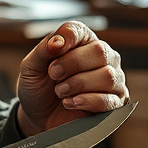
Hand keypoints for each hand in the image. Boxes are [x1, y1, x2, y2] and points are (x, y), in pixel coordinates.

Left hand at [16, 21, 128, 136]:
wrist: (39, 117)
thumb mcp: (31, 67)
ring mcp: (113, 80)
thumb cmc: (39, 88)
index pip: (80, 30)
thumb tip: (58, 41)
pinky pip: (109, 100)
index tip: (52, 51)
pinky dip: (86, 101)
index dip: (66, 39)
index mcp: (83, 41)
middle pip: (99, 51)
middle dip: (72, 64)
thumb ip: (44, 50)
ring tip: (61, 91)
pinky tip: (70, 103)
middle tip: (54, 75)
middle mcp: (103, 57)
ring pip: (107, 76)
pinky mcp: (115, 103)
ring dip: (78, 84)